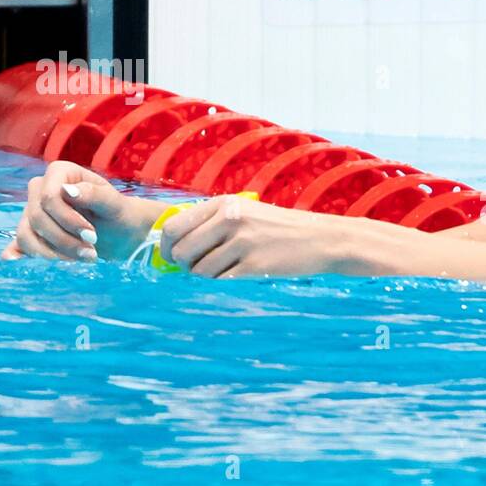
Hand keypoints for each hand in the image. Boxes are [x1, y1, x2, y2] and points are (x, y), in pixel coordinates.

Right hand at [1, 161, 163, 261]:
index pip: (49, 197)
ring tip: (82, 259)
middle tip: (91, 253)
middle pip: (37, 217)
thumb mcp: (114, 203)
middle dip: (64, 239)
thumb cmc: (118, 213)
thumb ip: (94, 194)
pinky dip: (23, 253)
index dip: (67, 219)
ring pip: (27, 233)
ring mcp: (32, 210)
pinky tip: (14, 260)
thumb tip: (67, 190)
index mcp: (60, 173)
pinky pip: (21, 242)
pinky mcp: (31, 230)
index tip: (91, 234)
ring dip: (53, 253)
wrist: (119, 231)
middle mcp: (40, 188)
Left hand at [158, 196, 353, 277]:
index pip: (173, 227)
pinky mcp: (254, 266)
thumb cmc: (279, 228)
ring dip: (206, 276)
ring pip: (200, 270)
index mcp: (223, 204)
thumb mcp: (246, 211)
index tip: (172, 257)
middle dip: (183, 265)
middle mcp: (230, 220)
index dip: (166, 247)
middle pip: (181, 251)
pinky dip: (224, 282)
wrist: (320, 239)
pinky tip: (238, 274)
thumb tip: (175, 244)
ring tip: (225, 269)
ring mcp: (242, 243)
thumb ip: (212, 221)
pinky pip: (221, 281)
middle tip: (196, 268)